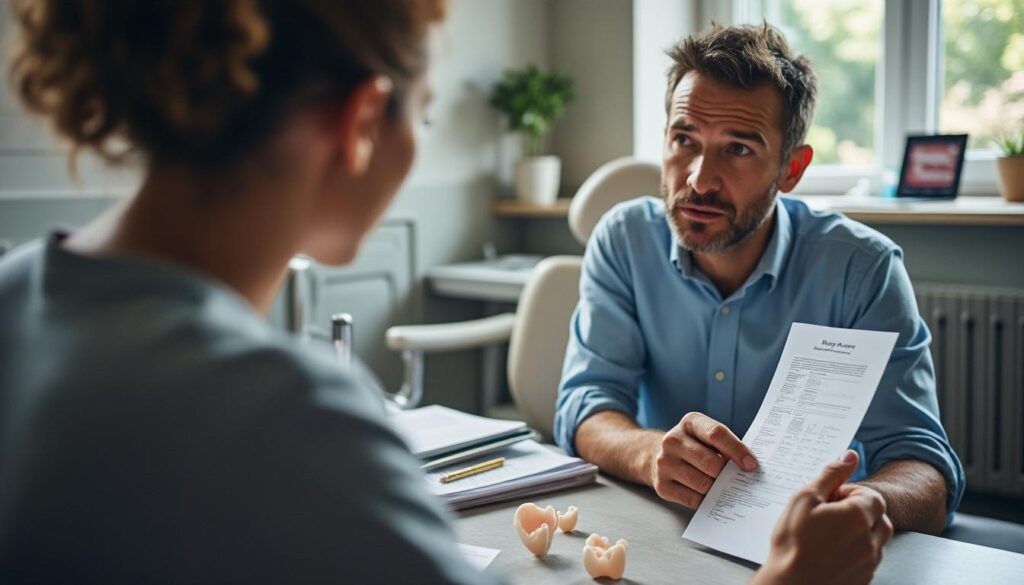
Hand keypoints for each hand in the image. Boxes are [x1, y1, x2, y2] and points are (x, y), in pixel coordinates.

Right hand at [648, 412, 757, 508]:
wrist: (659, 455)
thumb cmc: (696, 446)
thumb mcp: (708, 437)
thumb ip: (727, 447)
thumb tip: (749, 468)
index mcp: (690, 423)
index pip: (716, 434)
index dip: (737, 450)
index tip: (751, 465)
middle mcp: (673, 440)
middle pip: (710, 462)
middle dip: (725, 473)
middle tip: (731, 478)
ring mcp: (664, 463)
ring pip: (702, 483)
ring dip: (715, 488)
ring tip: (717, 485)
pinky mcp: (662, 485)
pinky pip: (693, 499)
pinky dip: (705, 500)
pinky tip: (706, 494)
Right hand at [755, 450, 893, 584]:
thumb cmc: (793, 543)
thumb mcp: (805, 498)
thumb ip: (831, 474)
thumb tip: (849, 455)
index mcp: (859, 516)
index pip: (872, 496)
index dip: (851, 494)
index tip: (830, 501)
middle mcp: (871, 540)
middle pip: (879, 517)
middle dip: (859, 513)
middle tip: (830, 517)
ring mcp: (870, 562)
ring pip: (876, 540)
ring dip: (859, 533)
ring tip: (829, 536)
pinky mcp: (865, 578)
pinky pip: (869, 559)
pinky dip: (856, 553)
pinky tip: (830, 553)